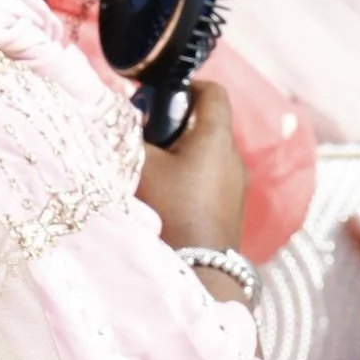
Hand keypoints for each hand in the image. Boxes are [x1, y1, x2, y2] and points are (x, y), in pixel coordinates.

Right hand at [130, 79, 249, 276]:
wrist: (197, 272)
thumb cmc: (169, 211)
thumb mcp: (141, 166)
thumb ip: (131, 134)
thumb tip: (123, 116)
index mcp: (216, 137)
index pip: (212, 91)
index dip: (184, 87)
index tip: (156, 100)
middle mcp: (233, 157)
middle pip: (206, 122)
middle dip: (174, 125)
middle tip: (145, 139)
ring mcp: (236, 185)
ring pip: (207, 153)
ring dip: (180, 154)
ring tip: (152, 173)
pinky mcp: (231, 209)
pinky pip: (210, 179)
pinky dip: (189, 178)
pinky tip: (166, 199)